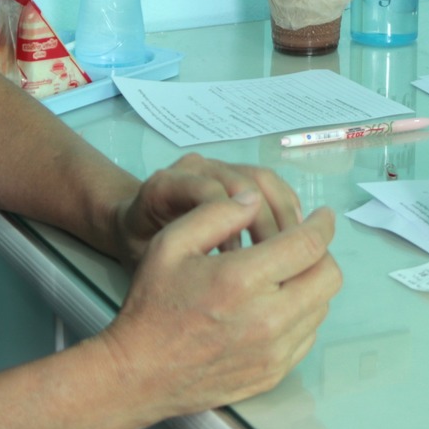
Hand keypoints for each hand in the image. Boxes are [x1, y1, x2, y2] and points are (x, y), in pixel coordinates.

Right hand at [102, 192, 341, 419]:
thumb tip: (255, 201)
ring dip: (311, 284)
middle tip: (302, 244)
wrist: (140, 374)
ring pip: (322, 307)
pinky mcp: (273, 373)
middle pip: (328, 276)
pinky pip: (308, 336)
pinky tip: (276, 305)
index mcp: (241, 280)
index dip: (322, 223)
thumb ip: (216, 213)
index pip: (308, 245)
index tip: (322, 215)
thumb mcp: (171, 244)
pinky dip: (302, 315)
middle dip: (321, 253)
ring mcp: (273, 352)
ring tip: (285, 273)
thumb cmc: (152, 306)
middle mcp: (266, 319)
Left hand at [116, 154, 301, 262]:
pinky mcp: (235, 173)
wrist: (134, 226)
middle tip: (279, 261)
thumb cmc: (140, 247)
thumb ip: (177, 256)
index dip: (231, 224)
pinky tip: (294, 238)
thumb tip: (229, 260)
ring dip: (283, 216)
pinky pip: (270, 184)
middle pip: (244, 182)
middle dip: (266, 223)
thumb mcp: (148, 257)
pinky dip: (286, 209)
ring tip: (292, 252)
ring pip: (263, 180)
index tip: (242, 259)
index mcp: (165, 185)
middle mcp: (193, 168)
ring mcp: (217, 167)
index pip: (208, 193)